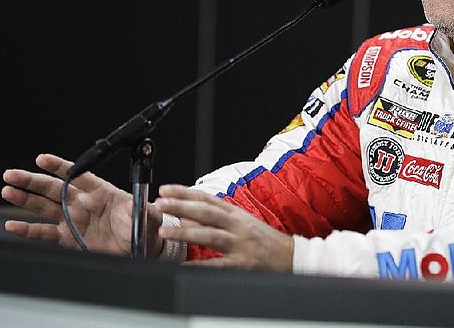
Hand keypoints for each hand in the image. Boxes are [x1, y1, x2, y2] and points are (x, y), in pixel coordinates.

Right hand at [1, 153, 163, 255]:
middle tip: (12, 174)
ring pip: (46, 207)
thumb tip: (146, 207)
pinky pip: (46, 233)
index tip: (42, 159)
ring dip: (26, 199)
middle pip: (54, 188)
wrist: (142, 247)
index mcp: (102, 191)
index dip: (60, 167)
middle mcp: (84, 203)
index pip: (78, 175)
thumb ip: (144, 210)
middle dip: (33, 181)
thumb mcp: (149, 215)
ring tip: (7, 190)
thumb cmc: (146, 225)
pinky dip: (28, 230)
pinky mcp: (70, 238)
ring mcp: (75, 219)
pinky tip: (12, 225)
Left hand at [156, 184, 293, 271]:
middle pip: (206, 212)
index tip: (166, 189)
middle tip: (160, 203)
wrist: (293, 257)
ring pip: (210, 235)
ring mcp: (241, 243)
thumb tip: (187, 217)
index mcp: (236, 213)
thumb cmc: (266, 241)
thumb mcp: (242, 224)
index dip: (185, 192)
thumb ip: (216, 220)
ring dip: (186, 232)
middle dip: (181, 206)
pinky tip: (184, 265)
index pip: (207, 198)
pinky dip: (200, 264)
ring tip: (165, 231)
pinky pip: (218, 264)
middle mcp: (238, 225)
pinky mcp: (243, 263)